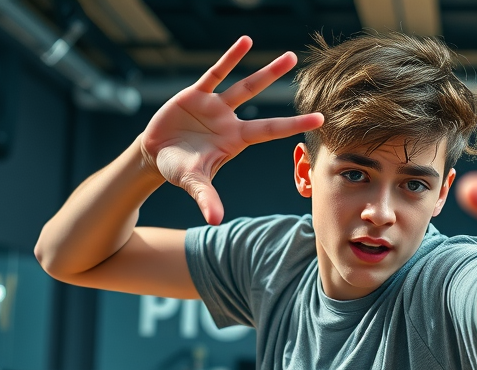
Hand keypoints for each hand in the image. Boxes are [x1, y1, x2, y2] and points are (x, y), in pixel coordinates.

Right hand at [140, 36, 323, 224]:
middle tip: (302, 66)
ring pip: (244, 84)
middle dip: (278, 84)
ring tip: (289, 56)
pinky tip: (246, 42)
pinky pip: (215, 73)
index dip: (294, 125)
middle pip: (259, 98)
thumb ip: (206, 197)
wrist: (155, 154)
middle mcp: (230, 120)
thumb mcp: (193, 182)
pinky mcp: (195, 94)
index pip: (270, 130)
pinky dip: (230, 58)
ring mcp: (215, 106)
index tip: (320, 119)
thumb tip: (215, 220)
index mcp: (235, 140)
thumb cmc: (179, 169)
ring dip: (265, 71)